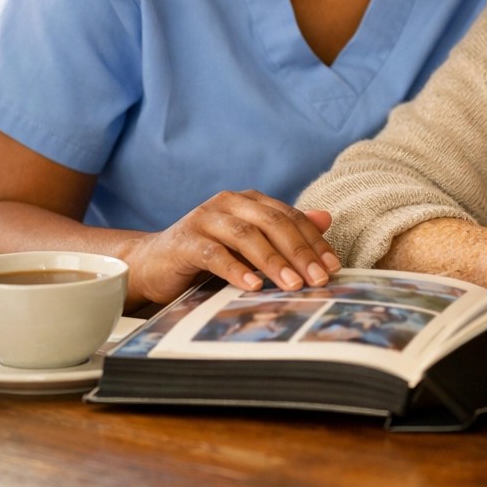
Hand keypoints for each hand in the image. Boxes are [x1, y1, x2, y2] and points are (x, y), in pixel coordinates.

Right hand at [122, 189, 339, 306]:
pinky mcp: (184, 241)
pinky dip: (236, 270)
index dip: (314, 241)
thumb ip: (285, 231)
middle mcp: (229, 202)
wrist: (152, 264)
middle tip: (318, 279)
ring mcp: (205, 218)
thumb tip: (326, 219)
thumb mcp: (251, 245)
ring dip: (273, 261)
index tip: (333, 267)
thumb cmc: (209, 255)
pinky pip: (214, 254)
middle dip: (299, 252)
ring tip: (293, 284)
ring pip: (247, 236)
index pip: (290, 217)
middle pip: (273, 223)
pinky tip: (253, 286)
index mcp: (250, 200)